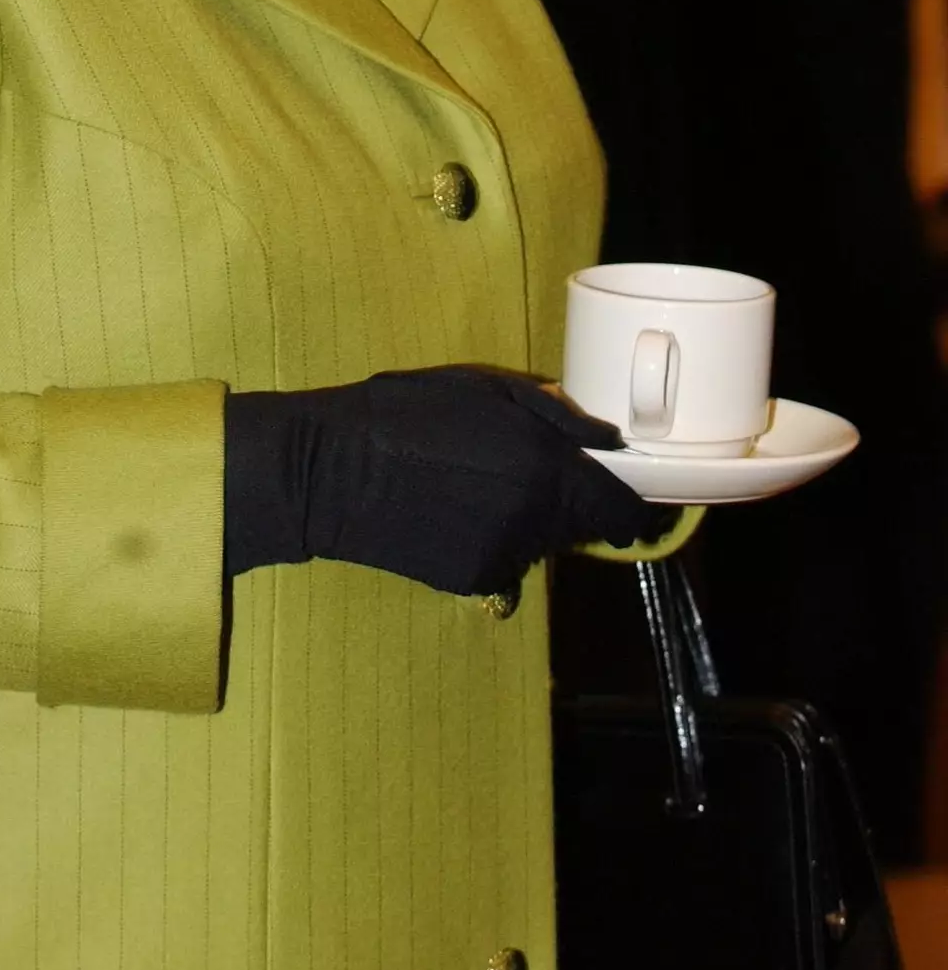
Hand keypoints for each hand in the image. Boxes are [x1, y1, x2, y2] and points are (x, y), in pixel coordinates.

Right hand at [224, 365, 678, 597]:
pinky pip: (505, 559)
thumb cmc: (407, 414)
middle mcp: (536, 522)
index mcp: (547, 469)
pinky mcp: (472, 579)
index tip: (630, 498)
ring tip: (476, 480)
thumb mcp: (485, 390)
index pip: (623, 512)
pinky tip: (452, 507)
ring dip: (529, 519)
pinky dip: (492, 538)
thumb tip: (611, 442)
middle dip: (570, 502)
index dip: (634, 507)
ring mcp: (505, 556)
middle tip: (523, 467)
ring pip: (543, 542)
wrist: (334, 471)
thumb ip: (557, 416)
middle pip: (582, 527)